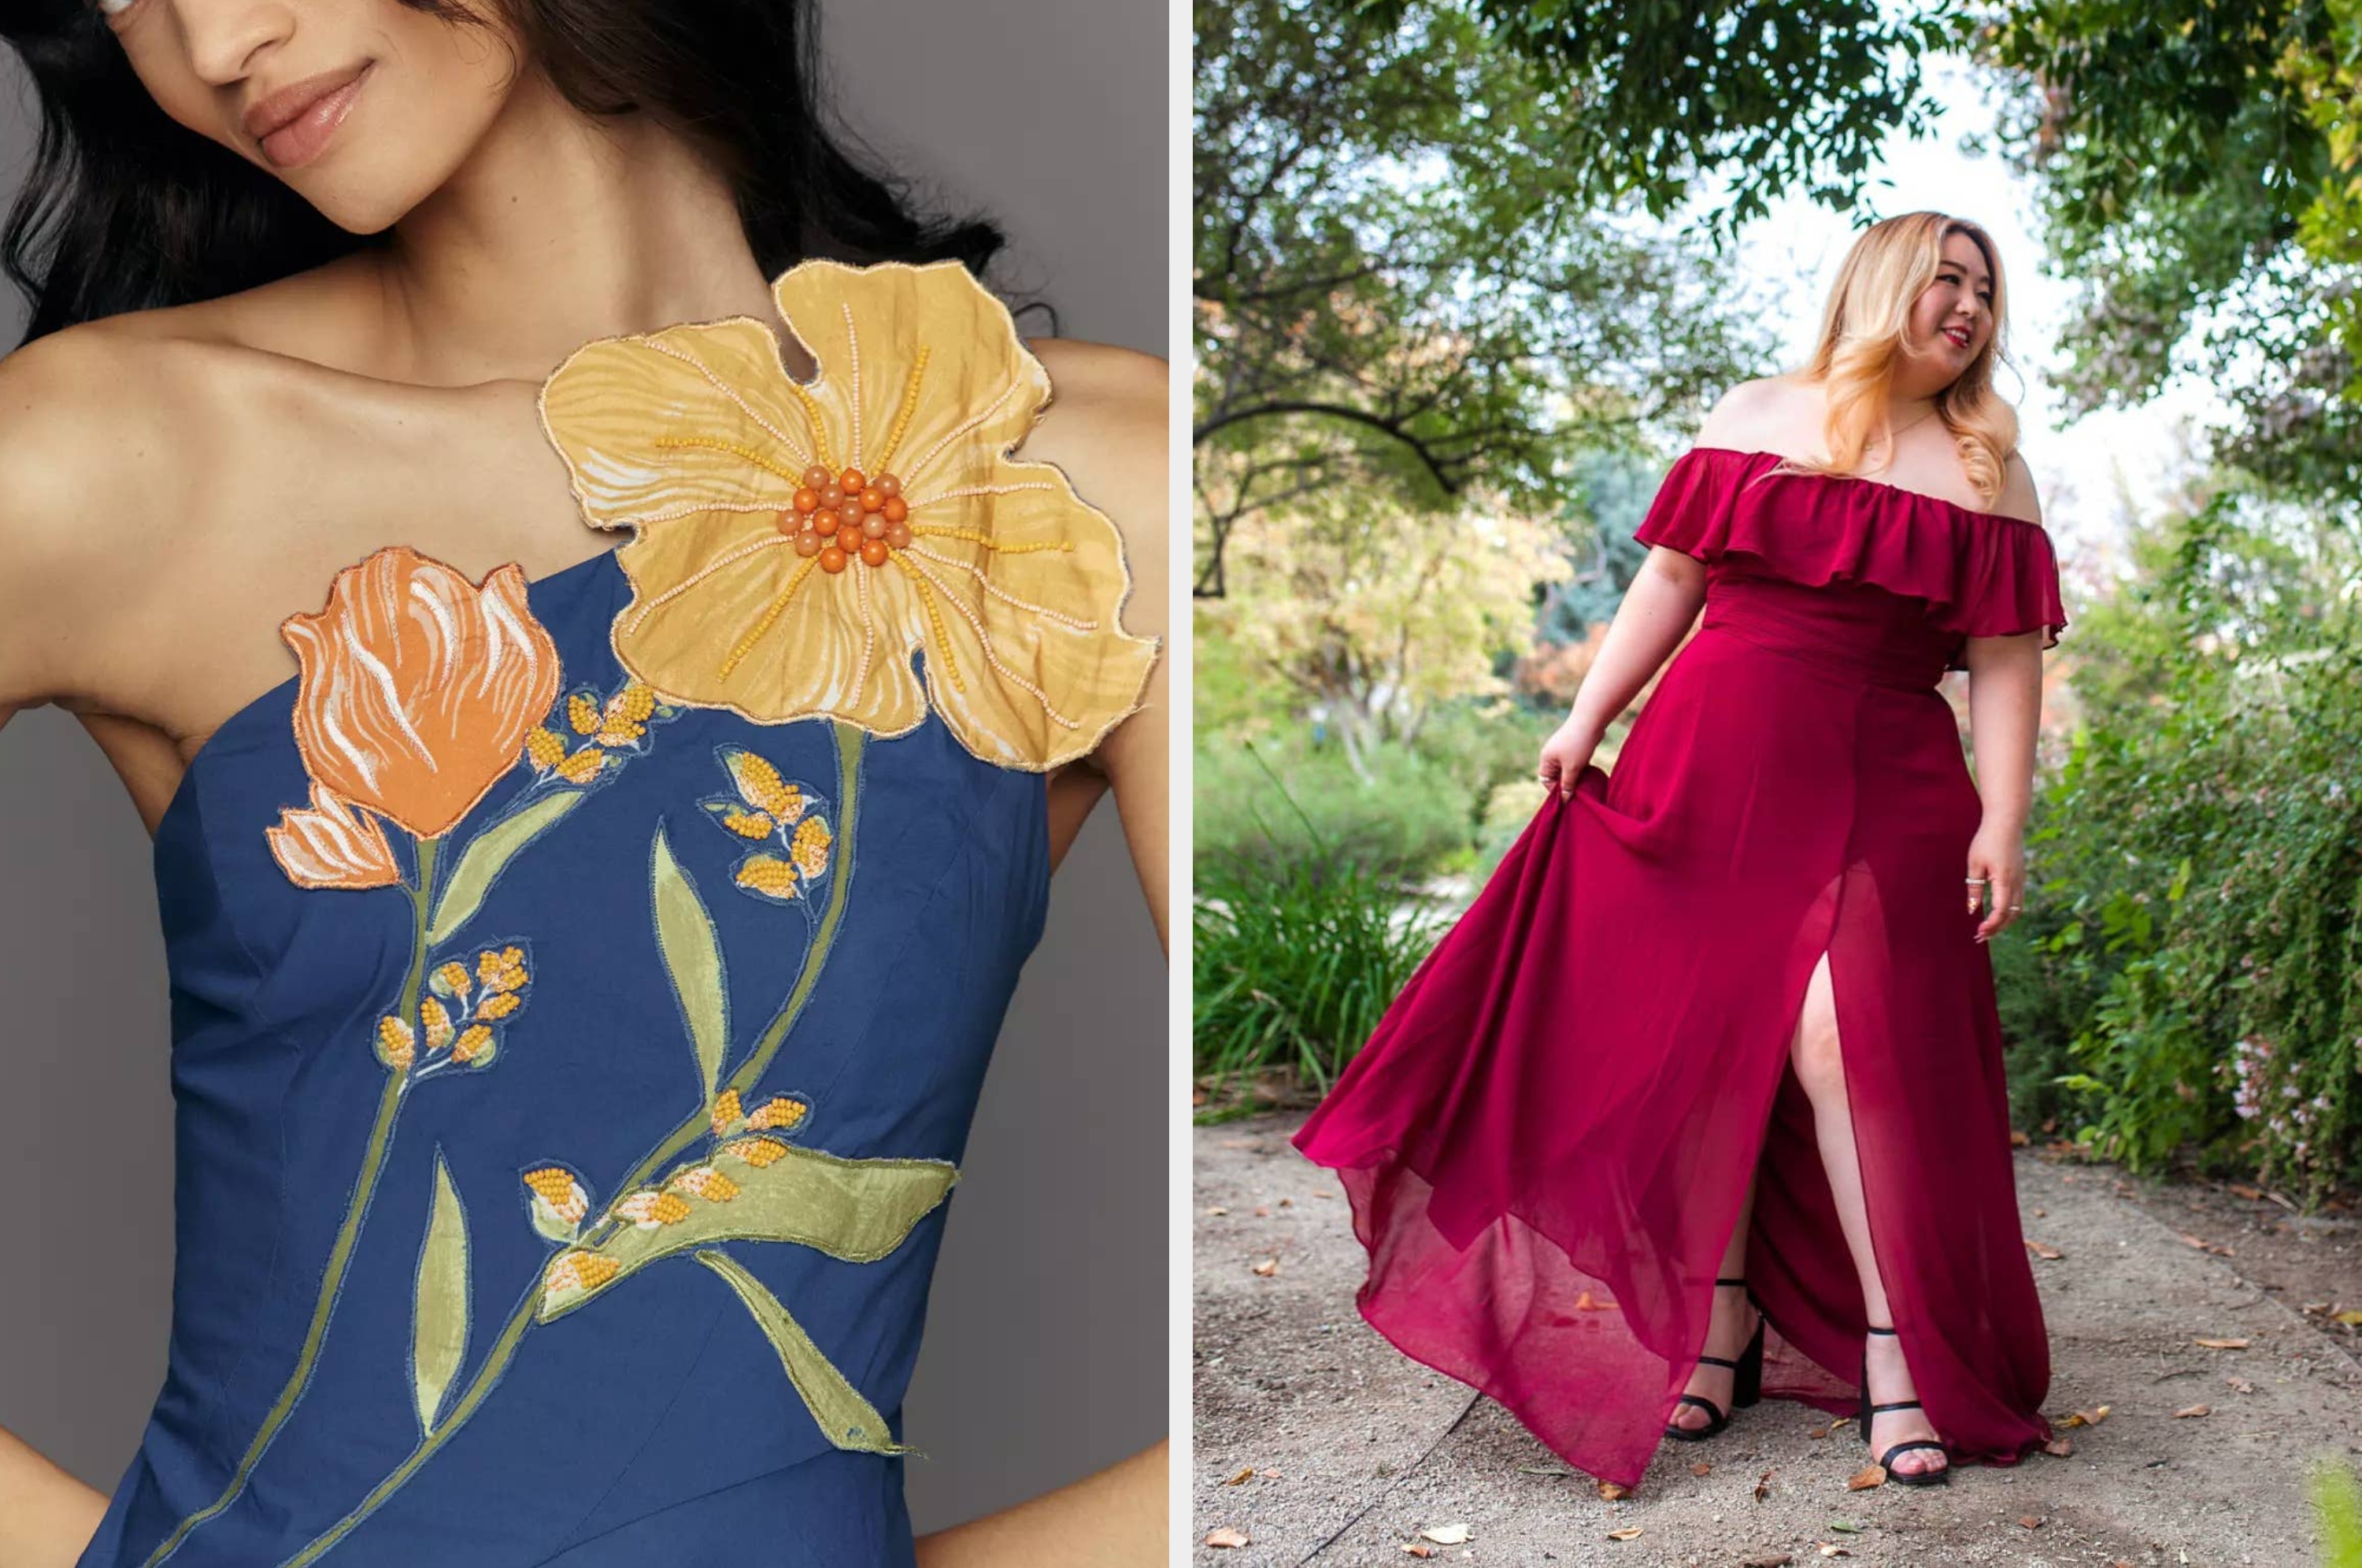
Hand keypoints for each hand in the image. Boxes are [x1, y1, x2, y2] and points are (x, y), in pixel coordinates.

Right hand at [1536, 718, 1601, 798]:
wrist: (1591, 720)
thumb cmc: (1579, 745)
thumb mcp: (1572, 769)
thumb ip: (1567, 785)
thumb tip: (1564, 800)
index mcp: (1546, 759)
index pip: (1546, 780)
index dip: (1556, 790)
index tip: (1569, 796)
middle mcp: (1552, 754)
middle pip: (1557, 776)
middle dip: (1567, 784)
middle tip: (1579, 792)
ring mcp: (1563, 750)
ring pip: (1567, 770)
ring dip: (1576, 777)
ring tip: (1586, 783)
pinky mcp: (1574, 747)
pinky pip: (1575, 763)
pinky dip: (1580, 769)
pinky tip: (1589, 773)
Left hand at [1965, 818, 2025, 942]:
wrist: (2007, 822)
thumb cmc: (1987, 840)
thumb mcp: (1975, 864)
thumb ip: (1974, 888)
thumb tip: (1972, 910)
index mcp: (2005, 881)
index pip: (2001, 911)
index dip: (1991, 925)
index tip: (1978, 932)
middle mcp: (2017, 883)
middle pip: (2011, 915)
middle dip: (1997, 928)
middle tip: (1980, 937)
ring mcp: (2021, 880)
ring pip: (2017, 909)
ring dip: (2004, 922)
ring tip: (1987, 929)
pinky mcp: (2021, 876)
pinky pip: (2018, 900)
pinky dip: (2009, 912)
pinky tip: (1996, 914)